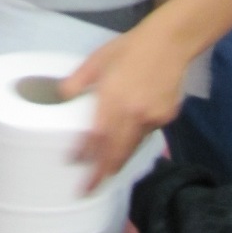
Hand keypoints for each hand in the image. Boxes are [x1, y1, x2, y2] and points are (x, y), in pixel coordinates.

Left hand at [61, 16, 190, 188]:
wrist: (170, 42)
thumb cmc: (129, 48)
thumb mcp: (97, 59)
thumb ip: (78, 80)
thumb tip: (61, 96)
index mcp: (113, 98)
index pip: (96, 135)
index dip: (85, 154)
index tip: (74, 165)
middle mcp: (133, 112)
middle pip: (115, 151)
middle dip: (101, 173)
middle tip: (87, 190)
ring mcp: (152, 117)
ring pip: (131, 146)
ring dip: (117, 159)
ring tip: (105, 171)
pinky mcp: (166, 117)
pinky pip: (146, 133)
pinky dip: (135, 137)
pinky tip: (130, 131)